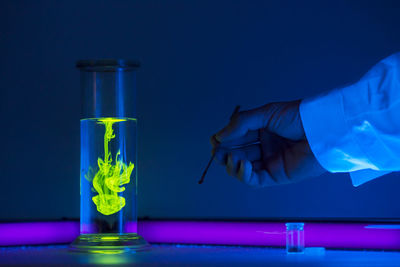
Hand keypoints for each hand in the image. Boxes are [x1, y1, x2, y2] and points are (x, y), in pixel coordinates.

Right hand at [211, 101, 326, 186]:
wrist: (322, 130)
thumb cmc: (298, 117)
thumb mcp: (266, 114)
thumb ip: (241, 124)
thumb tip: (219, 136)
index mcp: (262, 130)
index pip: (236, 137)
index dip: (224, 140)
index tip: (214, 141)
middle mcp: (264, 146)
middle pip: (237, 153)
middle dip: (224, 153)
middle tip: (217, 152)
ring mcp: (270, 162)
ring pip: (243, 168)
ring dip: (232, 164)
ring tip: (231, 157)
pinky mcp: (277, 175)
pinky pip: (255, 179)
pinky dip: (244, 175)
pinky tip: (241, 164)